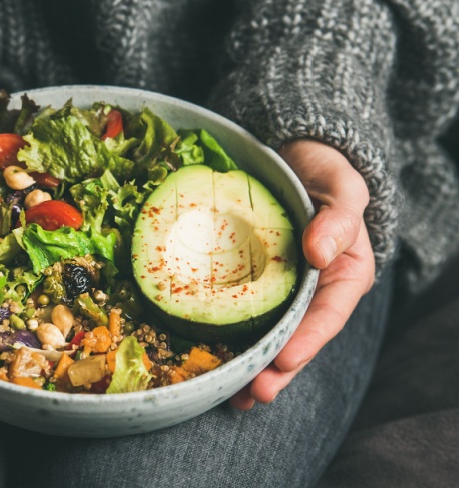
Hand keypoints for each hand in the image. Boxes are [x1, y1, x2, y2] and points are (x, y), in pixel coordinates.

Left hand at [229, 139, 375, 409]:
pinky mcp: (252, 281)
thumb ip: (339, 219)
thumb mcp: (342, 187)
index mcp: (343, 275)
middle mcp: (313, 290)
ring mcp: (282, 289)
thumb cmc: (324, 174)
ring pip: (269, 334)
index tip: (284, 359)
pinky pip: (242, 312)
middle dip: (276, 369)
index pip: (327, 316)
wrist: (296, 159)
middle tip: (252, 393)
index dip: (307, 341)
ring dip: (251, 366)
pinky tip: (210, 358)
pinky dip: (229, 337)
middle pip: (297, 337)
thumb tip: (319, 252)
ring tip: (232, 395)